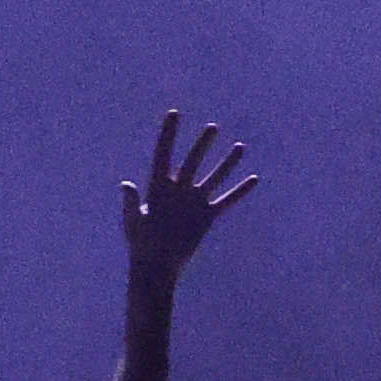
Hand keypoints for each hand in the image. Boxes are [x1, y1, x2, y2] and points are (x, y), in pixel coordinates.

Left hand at [120, 108, 255, 274]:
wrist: (157, 266)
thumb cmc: (140, 245)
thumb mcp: (133, 222)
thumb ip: (131, 203)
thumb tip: (126, 184)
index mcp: (158, 187)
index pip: (164, 153)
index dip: (168, 134)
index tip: (174, 113)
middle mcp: (178, 190)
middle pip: (192, 161)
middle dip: (202, 145)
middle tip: (212, 128)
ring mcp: (193, 202)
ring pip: (214, 177)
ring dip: (226, 163)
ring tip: (239, 146)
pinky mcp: (205, 216)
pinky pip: (226, 201)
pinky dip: (239, 191)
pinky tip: (254, 179)